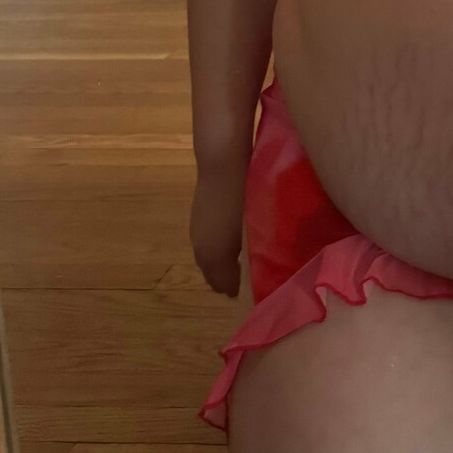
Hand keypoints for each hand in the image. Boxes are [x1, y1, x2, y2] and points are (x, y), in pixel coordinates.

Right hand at [191, 166, 245, 297]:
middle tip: (253, 276)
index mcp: (212, 256)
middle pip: (213, 272)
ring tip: (248, 257)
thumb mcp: (253, 230)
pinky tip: (237, 237)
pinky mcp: (199, 214)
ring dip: (224, 261)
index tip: (255, 290)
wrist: (222, 163)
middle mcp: (199, 247)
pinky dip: (220, 246)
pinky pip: (208, 240)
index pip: (222, 284)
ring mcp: (198, 229)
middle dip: (229, 277)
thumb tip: (255, 271)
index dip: (237, 288)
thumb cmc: (242, 198)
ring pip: (210, 255)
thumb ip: (255, 256)